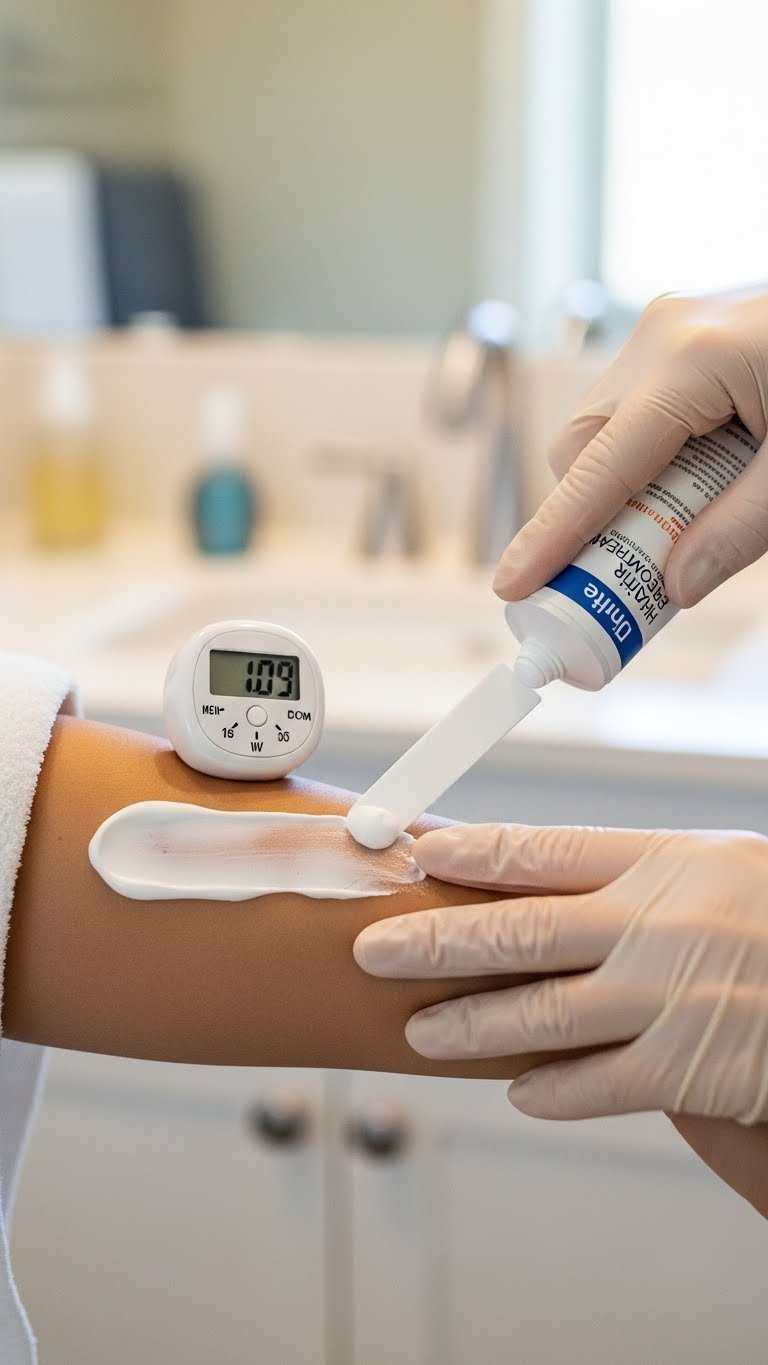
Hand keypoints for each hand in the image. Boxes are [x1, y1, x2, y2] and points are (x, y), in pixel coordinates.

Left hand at [353, 824, 767, 1122]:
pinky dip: (545, 1089)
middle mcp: (651, 925)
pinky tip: (517, 1088)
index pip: (538, 853)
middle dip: (432, 942)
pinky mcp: (683, 1069)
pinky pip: (592, 1085)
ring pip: (538, 1015)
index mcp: (657, 860)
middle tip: (374, 949)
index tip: (412, 854)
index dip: (466, 854)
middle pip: (516, 933)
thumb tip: (529, 880)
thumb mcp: (711, 864)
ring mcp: (664, 1000)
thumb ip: (627, 872)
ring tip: (420, 1035)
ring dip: (469, 1028)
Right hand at [493, 283, 767, 606]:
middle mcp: (664, 332)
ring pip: (603, 430)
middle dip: (598, 516)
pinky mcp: (683, 333)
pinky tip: (708, 474)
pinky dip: (654, 458)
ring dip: (631, 488)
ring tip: (703, 509)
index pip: (594, 470)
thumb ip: (739, 533)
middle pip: (581, 448)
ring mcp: (670, 325)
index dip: (551, 537)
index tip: (513, 585)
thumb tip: (673, 586)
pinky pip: (635, 410)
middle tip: (646, 567)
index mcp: (692, 361)